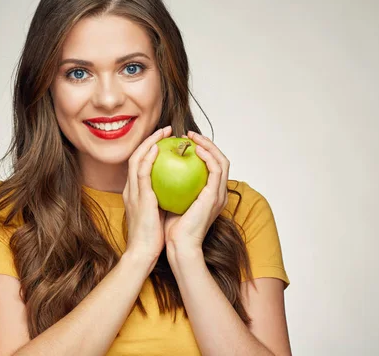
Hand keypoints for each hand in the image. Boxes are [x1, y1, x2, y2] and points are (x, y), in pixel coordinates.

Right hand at [123, 125, 172, 264]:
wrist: (143, 253)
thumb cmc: (153, 237)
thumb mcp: (157, 213)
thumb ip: (162, 199)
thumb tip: (178, 190)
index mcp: (134, 192)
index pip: (140, 164)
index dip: (150, 149)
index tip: (164, 141)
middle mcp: (130, 189)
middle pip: (136, 156)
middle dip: (149, 140)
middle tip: (165, 131)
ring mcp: (133, 192)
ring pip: (137, 159)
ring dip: (149, 143)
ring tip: (163, 133)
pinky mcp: (139, 197)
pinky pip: (142, 172)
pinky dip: (148, 157)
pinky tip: (158, 148)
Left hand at [164, 131, 229, 252]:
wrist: (177, 245)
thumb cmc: (170, 228)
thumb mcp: (169, 200)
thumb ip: (169, 186)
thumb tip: (157, 168)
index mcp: (208, 194)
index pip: (210, 166)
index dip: (201, 150)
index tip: (183, 141)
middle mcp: (217, 193)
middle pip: (220, 159)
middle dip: (207, 143)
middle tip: (189, 134)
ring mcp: (218, 194)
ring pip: (222, 160)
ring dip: (209, 145)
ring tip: (193, 137)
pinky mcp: (215, 196)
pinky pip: (216, 169)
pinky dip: (208, 156)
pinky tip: (195, 149)